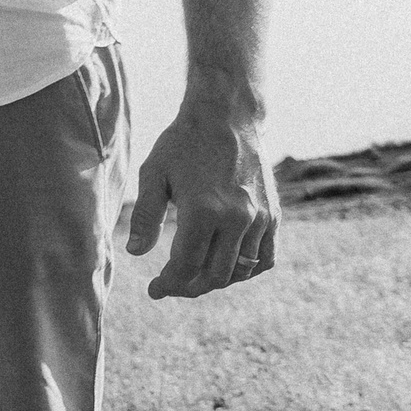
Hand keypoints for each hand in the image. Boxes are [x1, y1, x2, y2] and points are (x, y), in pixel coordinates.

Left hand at [127, 103, 278, 297]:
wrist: (226, 119)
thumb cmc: (183, 145)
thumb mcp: (153, 174)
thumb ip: (145, 216)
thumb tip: (136, 253)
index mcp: (203, 210)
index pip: (187, 266)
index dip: (169, 284)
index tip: (154, 291)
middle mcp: (237, 219)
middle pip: (215, 275)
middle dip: (190, 287)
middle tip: (171, 286)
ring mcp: (260, 219)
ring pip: (241, 270)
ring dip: (216, 281)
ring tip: (194, 278)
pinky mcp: (274, 216)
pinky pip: (265, 258)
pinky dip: (247, 271)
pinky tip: (227, 269)